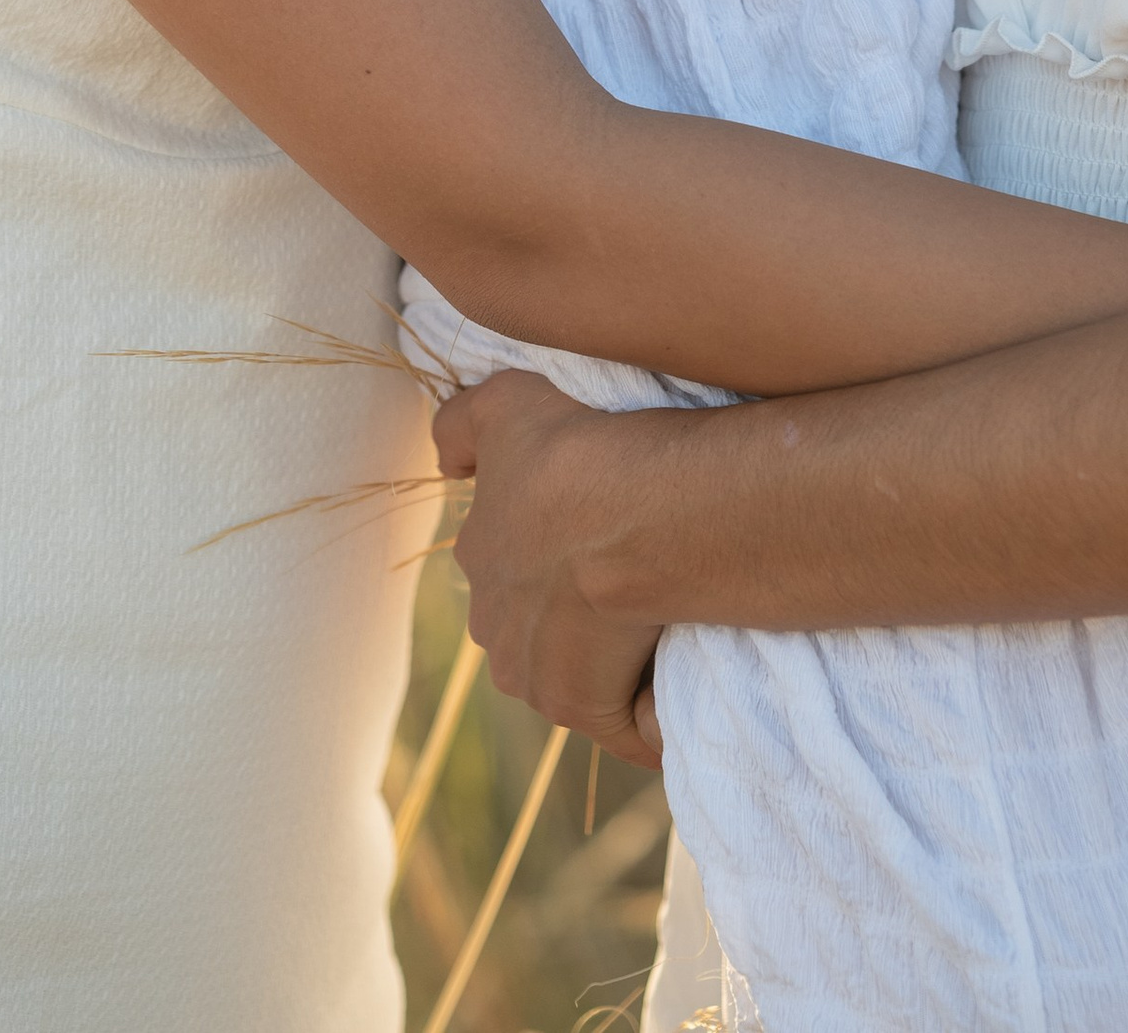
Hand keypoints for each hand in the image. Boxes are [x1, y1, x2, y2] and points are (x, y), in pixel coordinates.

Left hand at [434, 370, 667, 764]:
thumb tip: (450, 467)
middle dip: (578, 617)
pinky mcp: (584, 708)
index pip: (516, 569)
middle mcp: (496, 631)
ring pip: (581, 673)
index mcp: (482, 562)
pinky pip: (627, 722)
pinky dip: (650, 711)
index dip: (559, 556)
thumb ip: (459, 427)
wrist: (623, 505)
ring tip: (667, 617)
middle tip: (638, 576)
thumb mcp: (502, 405)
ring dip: (616, 661)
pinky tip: (678, 679)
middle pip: (542, 629)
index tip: (604, 534)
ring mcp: (538, 677)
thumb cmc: (567, 447)